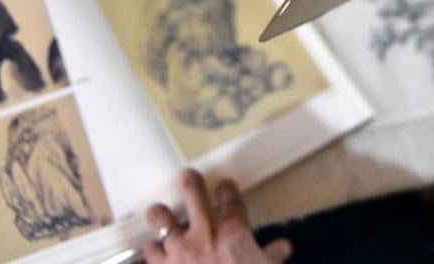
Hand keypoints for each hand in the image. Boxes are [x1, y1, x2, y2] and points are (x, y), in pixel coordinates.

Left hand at [143, 169, 291, 263]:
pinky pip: (149, 251)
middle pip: (193, 192)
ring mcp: (180, 250)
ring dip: (160, 215)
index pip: (230, 198)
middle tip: (188, 177)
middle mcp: (205, 233)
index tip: (224, 186)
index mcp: (234, 232)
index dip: (226, 188)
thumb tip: (283, 248)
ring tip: (160, 211)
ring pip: (162, 218)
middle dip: (190, 181)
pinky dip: (150, 250)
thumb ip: (272, 257)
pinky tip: (152, 249)